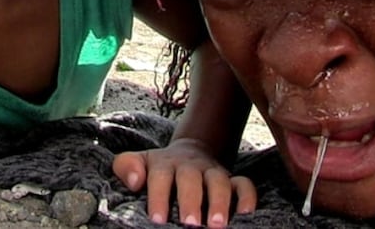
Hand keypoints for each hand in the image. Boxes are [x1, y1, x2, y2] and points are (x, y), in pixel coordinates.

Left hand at [113, 138, 256, 226]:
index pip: (161, 177)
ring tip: (217, 225)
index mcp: (164, 163)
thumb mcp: (139, 162)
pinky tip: (245, 214)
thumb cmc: (158, 168)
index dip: (159, 196)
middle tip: (190, 224)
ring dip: (220, 202)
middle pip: (191, 179)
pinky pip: (244, 184)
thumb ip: (126, 166)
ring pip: (219, 181)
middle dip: (191, 201)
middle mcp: (190, 166)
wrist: (188, 153)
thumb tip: (135, 181)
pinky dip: (247, 197)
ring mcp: (212, 171)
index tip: (158, 219)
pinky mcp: (231, 179)